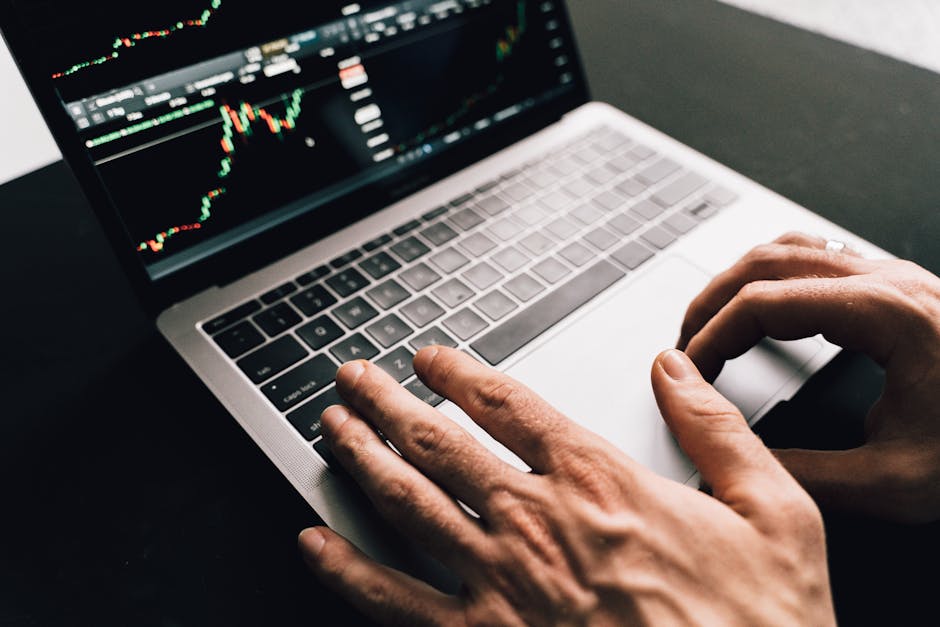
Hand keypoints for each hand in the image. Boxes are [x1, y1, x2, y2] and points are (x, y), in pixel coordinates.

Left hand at [298, 347, 833, 625]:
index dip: (458, 374)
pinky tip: (314, 545)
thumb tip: (673, 368)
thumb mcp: (775, 511)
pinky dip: (346, 571)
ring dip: (360, 459)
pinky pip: (394, 602)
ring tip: (330, 428)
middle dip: (386, 403)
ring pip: (406, 504)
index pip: (508, 405)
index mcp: (599, 483)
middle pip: (438, 443)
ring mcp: (502, 585)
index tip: (428, 358)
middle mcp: (538, 523)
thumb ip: (715, 429)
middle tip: (354, 378)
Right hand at [678, 232, 939, 522]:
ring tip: (712, 319)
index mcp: (884, 315)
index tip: (687, 370)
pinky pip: (819, 257)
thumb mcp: (898, 480)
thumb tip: (742, 468)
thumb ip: (808, 475)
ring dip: (739, 280)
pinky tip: (769, 306)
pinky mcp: (901, 288)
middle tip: (683, 343)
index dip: (710, 336)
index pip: (762, 303)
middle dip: (710, 300)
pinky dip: (775, 275)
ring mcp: (896, 277)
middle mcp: (887, 282)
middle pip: (766, 262)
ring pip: (790, 248)